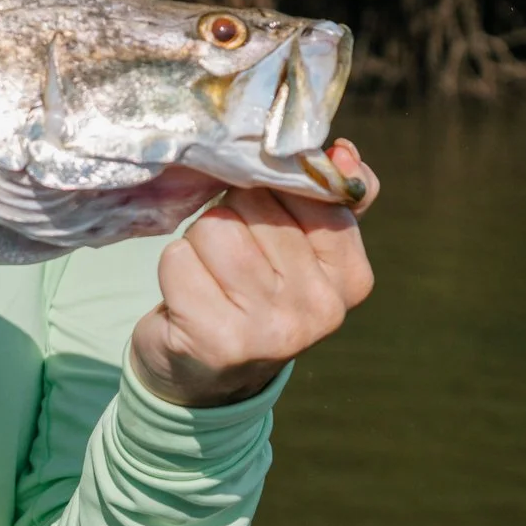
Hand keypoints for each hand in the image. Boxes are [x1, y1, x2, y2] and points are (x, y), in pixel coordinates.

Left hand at [129, 138, 378, 407]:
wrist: (207, 375)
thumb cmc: (253, 293)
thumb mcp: (302, 249)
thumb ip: (328, 196)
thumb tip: (341, 150)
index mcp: (351, 278)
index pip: (309, 190)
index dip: (270, 190)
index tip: (262, 218)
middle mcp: (321, 307)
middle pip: (255, 203)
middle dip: (231, 215)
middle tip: (231, 258)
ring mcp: (272, 328)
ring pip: (215, 226)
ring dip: (198, 242)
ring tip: (209, 275)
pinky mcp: (218, 340)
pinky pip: (178, 259)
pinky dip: (174, 268)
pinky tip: (187, 296)